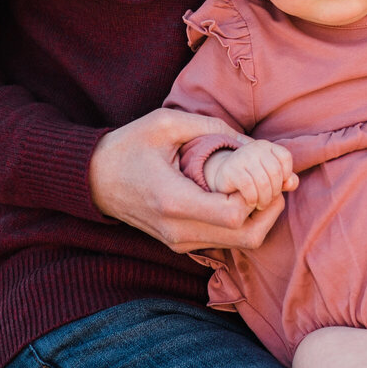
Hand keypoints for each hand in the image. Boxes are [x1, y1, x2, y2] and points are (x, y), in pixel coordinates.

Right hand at [89, 108, 284, 252]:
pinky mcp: (180, 244)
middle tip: (273, 180)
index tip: (260, 168)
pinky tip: (240, 194)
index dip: (258, 193)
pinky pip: (224, 241)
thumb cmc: (129, 146)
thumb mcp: (167, 124)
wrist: (93, 179)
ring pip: (240, 244)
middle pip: (246, 237)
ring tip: (259, 184)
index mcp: (174, 201)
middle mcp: (178, 231)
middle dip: (268, 209)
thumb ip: (214, 129)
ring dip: (259, 217)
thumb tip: (257, 145)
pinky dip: (242, 222)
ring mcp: (179, 242)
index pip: (235, 214)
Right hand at [205, 140, 297, 209]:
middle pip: (275, 171)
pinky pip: (249, 186)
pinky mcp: (230, 170)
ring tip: (261, 204)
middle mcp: (254, 147)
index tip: (279, 186)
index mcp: (266, 146)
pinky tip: (251, 202)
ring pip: (263, 181)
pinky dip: (253, 198)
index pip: (284, 157)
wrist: (222, 179)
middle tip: (268, 201)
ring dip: (265, 198)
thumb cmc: (251, 179)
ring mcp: (241, 157)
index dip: (286, 174)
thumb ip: (286, 179)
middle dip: (275, 191)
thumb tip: (291, 183)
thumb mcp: (270, 177)